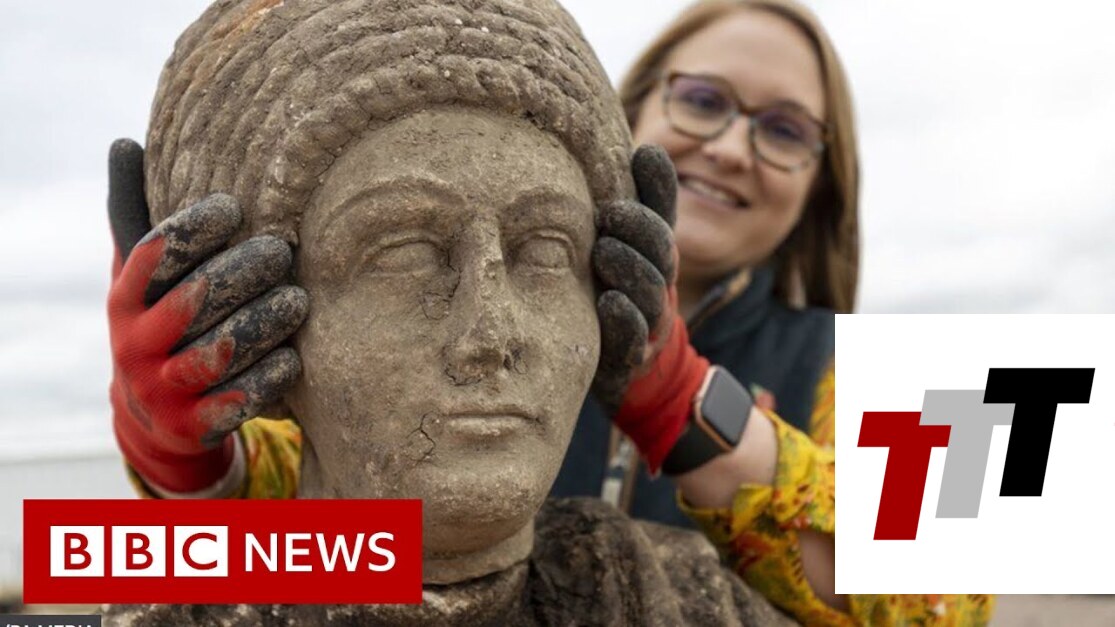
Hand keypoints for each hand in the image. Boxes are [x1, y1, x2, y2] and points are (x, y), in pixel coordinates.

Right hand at [107, 139, 308, 493]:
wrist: (154, 416)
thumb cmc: (160, 322)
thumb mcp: (141, 275)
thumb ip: (138, 214)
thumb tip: (126, 141)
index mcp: (124, 299)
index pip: (155, 255)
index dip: (194, 228)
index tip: (235, 207)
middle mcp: (136, 344)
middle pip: (194, 300)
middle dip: (242, 272)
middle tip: (282, 251)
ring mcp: (163, 388)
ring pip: (219, 351)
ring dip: (264, 322)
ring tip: (298, 299)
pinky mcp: (193, 425)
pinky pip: (235, 401)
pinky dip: (267, 378)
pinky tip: (295, 357)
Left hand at [591, 145, 709, 472]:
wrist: (634, 376)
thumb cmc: (618, 298)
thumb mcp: (625, 250)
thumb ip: (635, 205)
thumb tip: (643, 146)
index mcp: (655, 255)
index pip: (663, 214)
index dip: (659, 184)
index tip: (644, 154)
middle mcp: (658, 285)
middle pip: (661, 250)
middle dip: (638, 228)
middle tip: (609, 212)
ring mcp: (647, 323)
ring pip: (648, 292)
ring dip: (628, 268)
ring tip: (604, 250)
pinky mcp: (629, 358)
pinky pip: (631, 338)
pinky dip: (623, 320)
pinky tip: (609, 302)